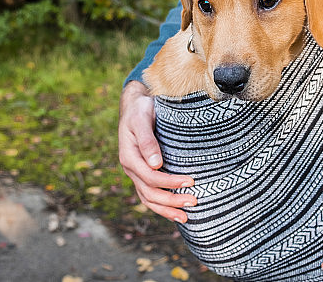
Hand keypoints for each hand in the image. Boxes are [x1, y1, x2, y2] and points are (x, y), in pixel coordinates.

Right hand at [118, 81, 196, 222]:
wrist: (135, 105)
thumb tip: (156, 164)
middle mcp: (130, 168)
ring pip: (148, 198)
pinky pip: (149, 195)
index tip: (191, 181)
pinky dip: (161, 206)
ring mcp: (135, 173)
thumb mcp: (142, 120)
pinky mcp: (142, 173)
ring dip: (166, 209)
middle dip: (171, 200)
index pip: (150, 176)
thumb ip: (147, 141)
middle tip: (194, 202)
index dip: (170, 182)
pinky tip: (175, 212)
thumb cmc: (141, 110)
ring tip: (186, 217)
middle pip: (150, 192)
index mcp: (129, 156)